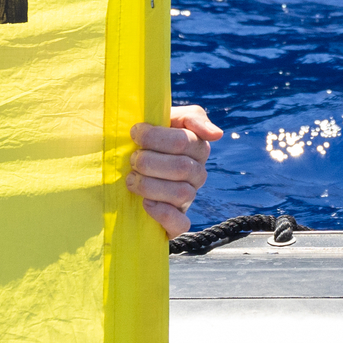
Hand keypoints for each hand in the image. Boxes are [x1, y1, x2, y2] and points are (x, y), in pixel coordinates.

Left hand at [127, 105, 220, 238]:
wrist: (125, 167)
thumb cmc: (145, 140)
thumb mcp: (165, 119)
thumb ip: (191, 118)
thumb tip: (217, 134)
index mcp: (197, 147)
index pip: (184, 142)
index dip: (155, 137)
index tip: (135, 133)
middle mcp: (197, 174)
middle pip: (182, 168)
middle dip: (149, 162)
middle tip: (132, 159)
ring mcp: (189, 198)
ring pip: (182, 194)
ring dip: (150, 185)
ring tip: (131, 179)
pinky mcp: (177, 221)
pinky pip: (181, 224)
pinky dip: (163, 214)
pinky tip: (146, 203)